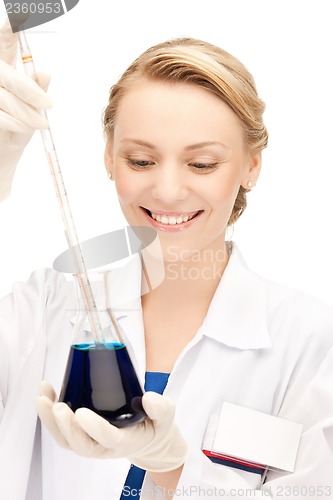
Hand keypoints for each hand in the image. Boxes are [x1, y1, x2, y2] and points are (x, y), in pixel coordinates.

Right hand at [0, 17, 51, 201]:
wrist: (3, 153)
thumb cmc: (18, 126)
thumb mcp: (32, 106)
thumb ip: (36, 88)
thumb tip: (45, 73)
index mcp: (2, 64)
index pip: (5, 39)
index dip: (12, 28)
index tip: (23, 15)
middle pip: (9, 77)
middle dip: (32, 93)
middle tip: (49, 105)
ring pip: (6, 98)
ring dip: (27, 113)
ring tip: (40, 124)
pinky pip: (1, 114)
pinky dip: (16, 122)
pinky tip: (22, 128)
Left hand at [37, 381, 187, 472]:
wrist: (149, 438)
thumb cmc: (156, 424)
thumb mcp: (166, 414)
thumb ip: (161, 407)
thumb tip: (149, 398)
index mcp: (126, 441)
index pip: (108, 438)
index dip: (93, 428)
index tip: (81, 412)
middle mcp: (105, 446)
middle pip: (80, 444)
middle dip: (65, 427)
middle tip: (57, 406)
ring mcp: (92, 442)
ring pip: (66, 440)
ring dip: (51, 422)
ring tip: (42, 398)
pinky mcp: (83, 435)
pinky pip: (63, 431)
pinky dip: (50, 416)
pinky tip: (46, 395)